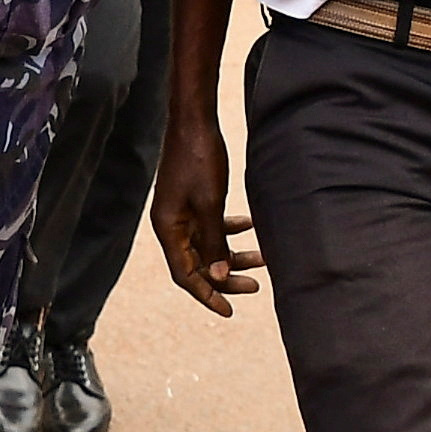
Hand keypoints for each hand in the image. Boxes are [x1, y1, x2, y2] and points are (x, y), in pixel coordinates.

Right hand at [149, 106, 262, 315]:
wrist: (194, 120)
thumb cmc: (199, 159)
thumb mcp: (210, 204)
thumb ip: (214, 242)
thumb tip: (219, 277)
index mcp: (167, 228)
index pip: (185, 275)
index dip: (207, 295)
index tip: (229, 311)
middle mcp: (171, 224)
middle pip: (197, 264)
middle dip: (226, 277)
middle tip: (255, 286)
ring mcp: (181, 212)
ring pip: (207, 245)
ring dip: (233, 253)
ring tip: (263, 258)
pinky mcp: (192, 200)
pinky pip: (211, 226)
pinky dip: (230, 230)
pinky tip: (251, 226)